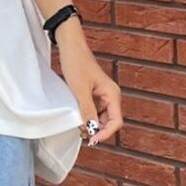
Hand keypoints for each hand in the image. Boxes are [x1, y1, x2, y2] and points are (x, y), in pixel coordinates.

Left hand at [54, 17, 122, 146]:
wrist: (70, 46)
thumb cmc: (76, 63)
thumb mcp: (80, 90)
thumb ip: (87, 110)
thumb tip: (92, 129)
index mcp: (112, 94)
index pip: (116, 121)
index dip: (105, 133)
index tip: (92, 140)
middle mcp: (111, 95)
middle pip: (109, 121)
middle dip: (97, 130)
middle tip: (82, 135)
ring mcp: (103, 94)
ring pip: (101, 116)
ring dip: (92, 124)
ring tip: (79, 128)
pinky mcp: (94, 92)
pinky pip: (94, 109)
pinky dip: (87, 116)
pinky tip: (78, 118)